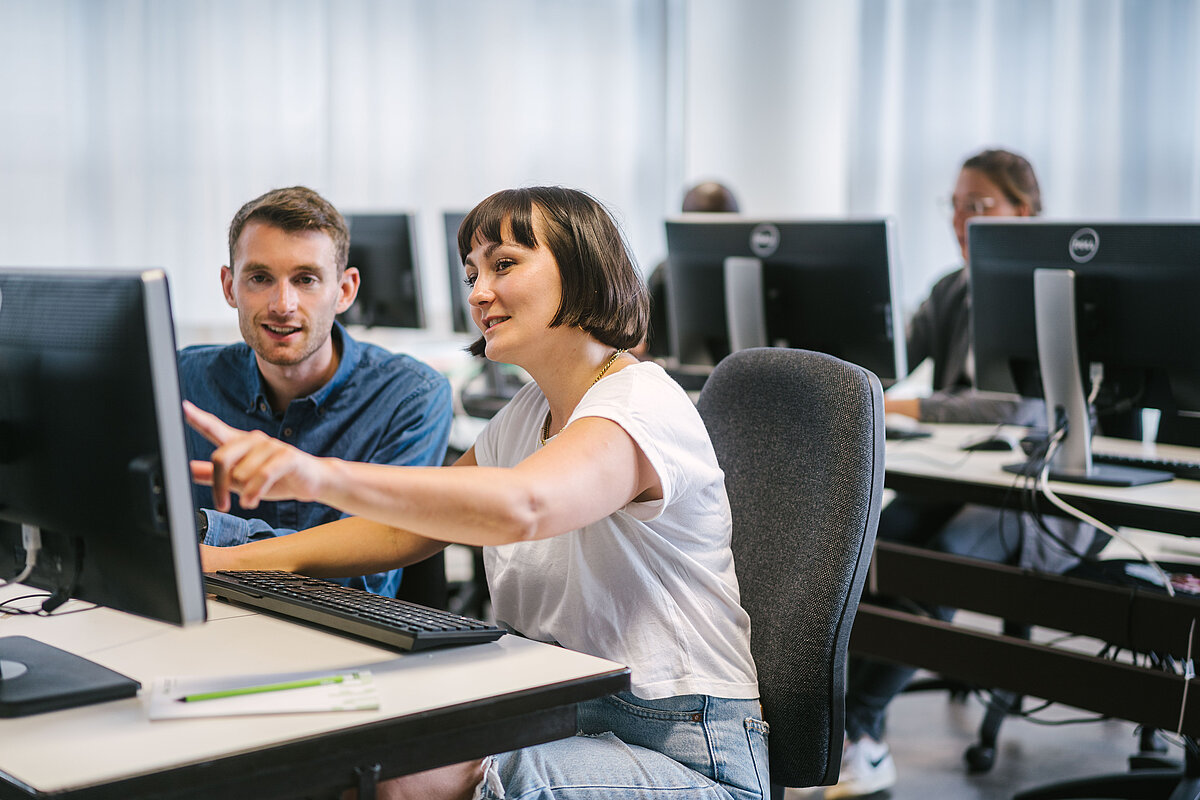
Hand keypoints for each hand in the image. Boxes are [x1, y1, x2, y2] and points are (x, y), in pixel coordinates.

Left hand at [184, 401, 327, 511]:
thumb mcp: (241, 479)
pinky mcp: (287, 456)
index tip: (183, 408)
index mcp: (240, 443)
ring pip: (242, 471)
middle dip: (218, 485)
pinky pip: (263, 475)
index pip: (215, 428)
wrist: (313, 481)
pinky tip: (251, 501)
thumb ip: (214, 474)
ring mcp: (271, 446)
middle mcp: (254, 440)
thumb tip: (186, 469)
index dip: (198, 419)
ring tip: (248, 500)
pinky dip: (254, 491)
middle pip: (222, 457)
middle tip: (222, 503)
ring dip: (242, 492)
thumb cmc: (277, 478)